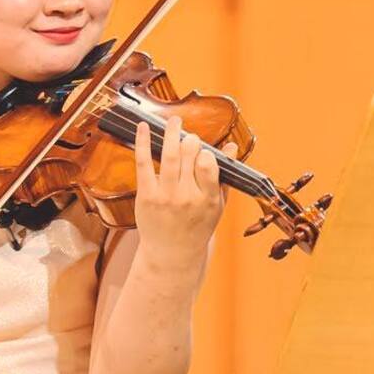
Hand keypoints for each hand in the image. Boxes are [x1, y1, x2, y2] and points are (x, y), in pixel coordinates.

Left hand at [132, 116, 237, 267]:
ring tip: (174, 120)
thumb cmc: (197, 226)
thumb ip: (224, 176)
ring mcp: (165, 196)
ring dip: (171, 132)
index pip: (208, 166)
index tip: (203, 151)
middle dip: (190, 141)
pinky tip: (143, 127)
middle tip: (188, 136)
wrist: (172, 253)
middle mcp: (186, 197)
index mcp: (208, 199)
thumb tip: (231, 146)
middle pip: (188, 157)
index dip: (205, 153)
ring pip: (169, 156)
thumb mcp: (217, 205)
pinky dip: (143, 142)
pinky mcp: (146, 196)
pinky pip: (144, 163)